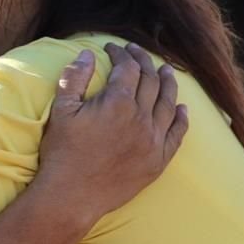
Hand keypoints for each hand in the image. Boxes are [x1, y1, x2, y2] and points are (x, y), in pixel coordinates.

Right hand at [36, 43, 188, 223]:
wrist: (73, 196)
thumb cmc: (62, 153)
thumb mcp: (61, 110)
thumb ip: (75, 78)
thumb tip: (87, 53)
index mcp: (117, 102)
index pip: (126, 68)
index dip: (120, 53)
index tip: (111, 48)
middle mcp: (141, 118)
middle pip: (150, 80)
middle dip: (143, 61)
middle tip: (136, 52)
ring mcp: (153, 140)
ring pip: (168, 103)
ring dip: (168, 83)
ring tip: (167, 71)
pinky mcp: (158, 160)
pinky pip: (177, 134)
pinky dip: (181, 118)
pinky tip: (182, 109)